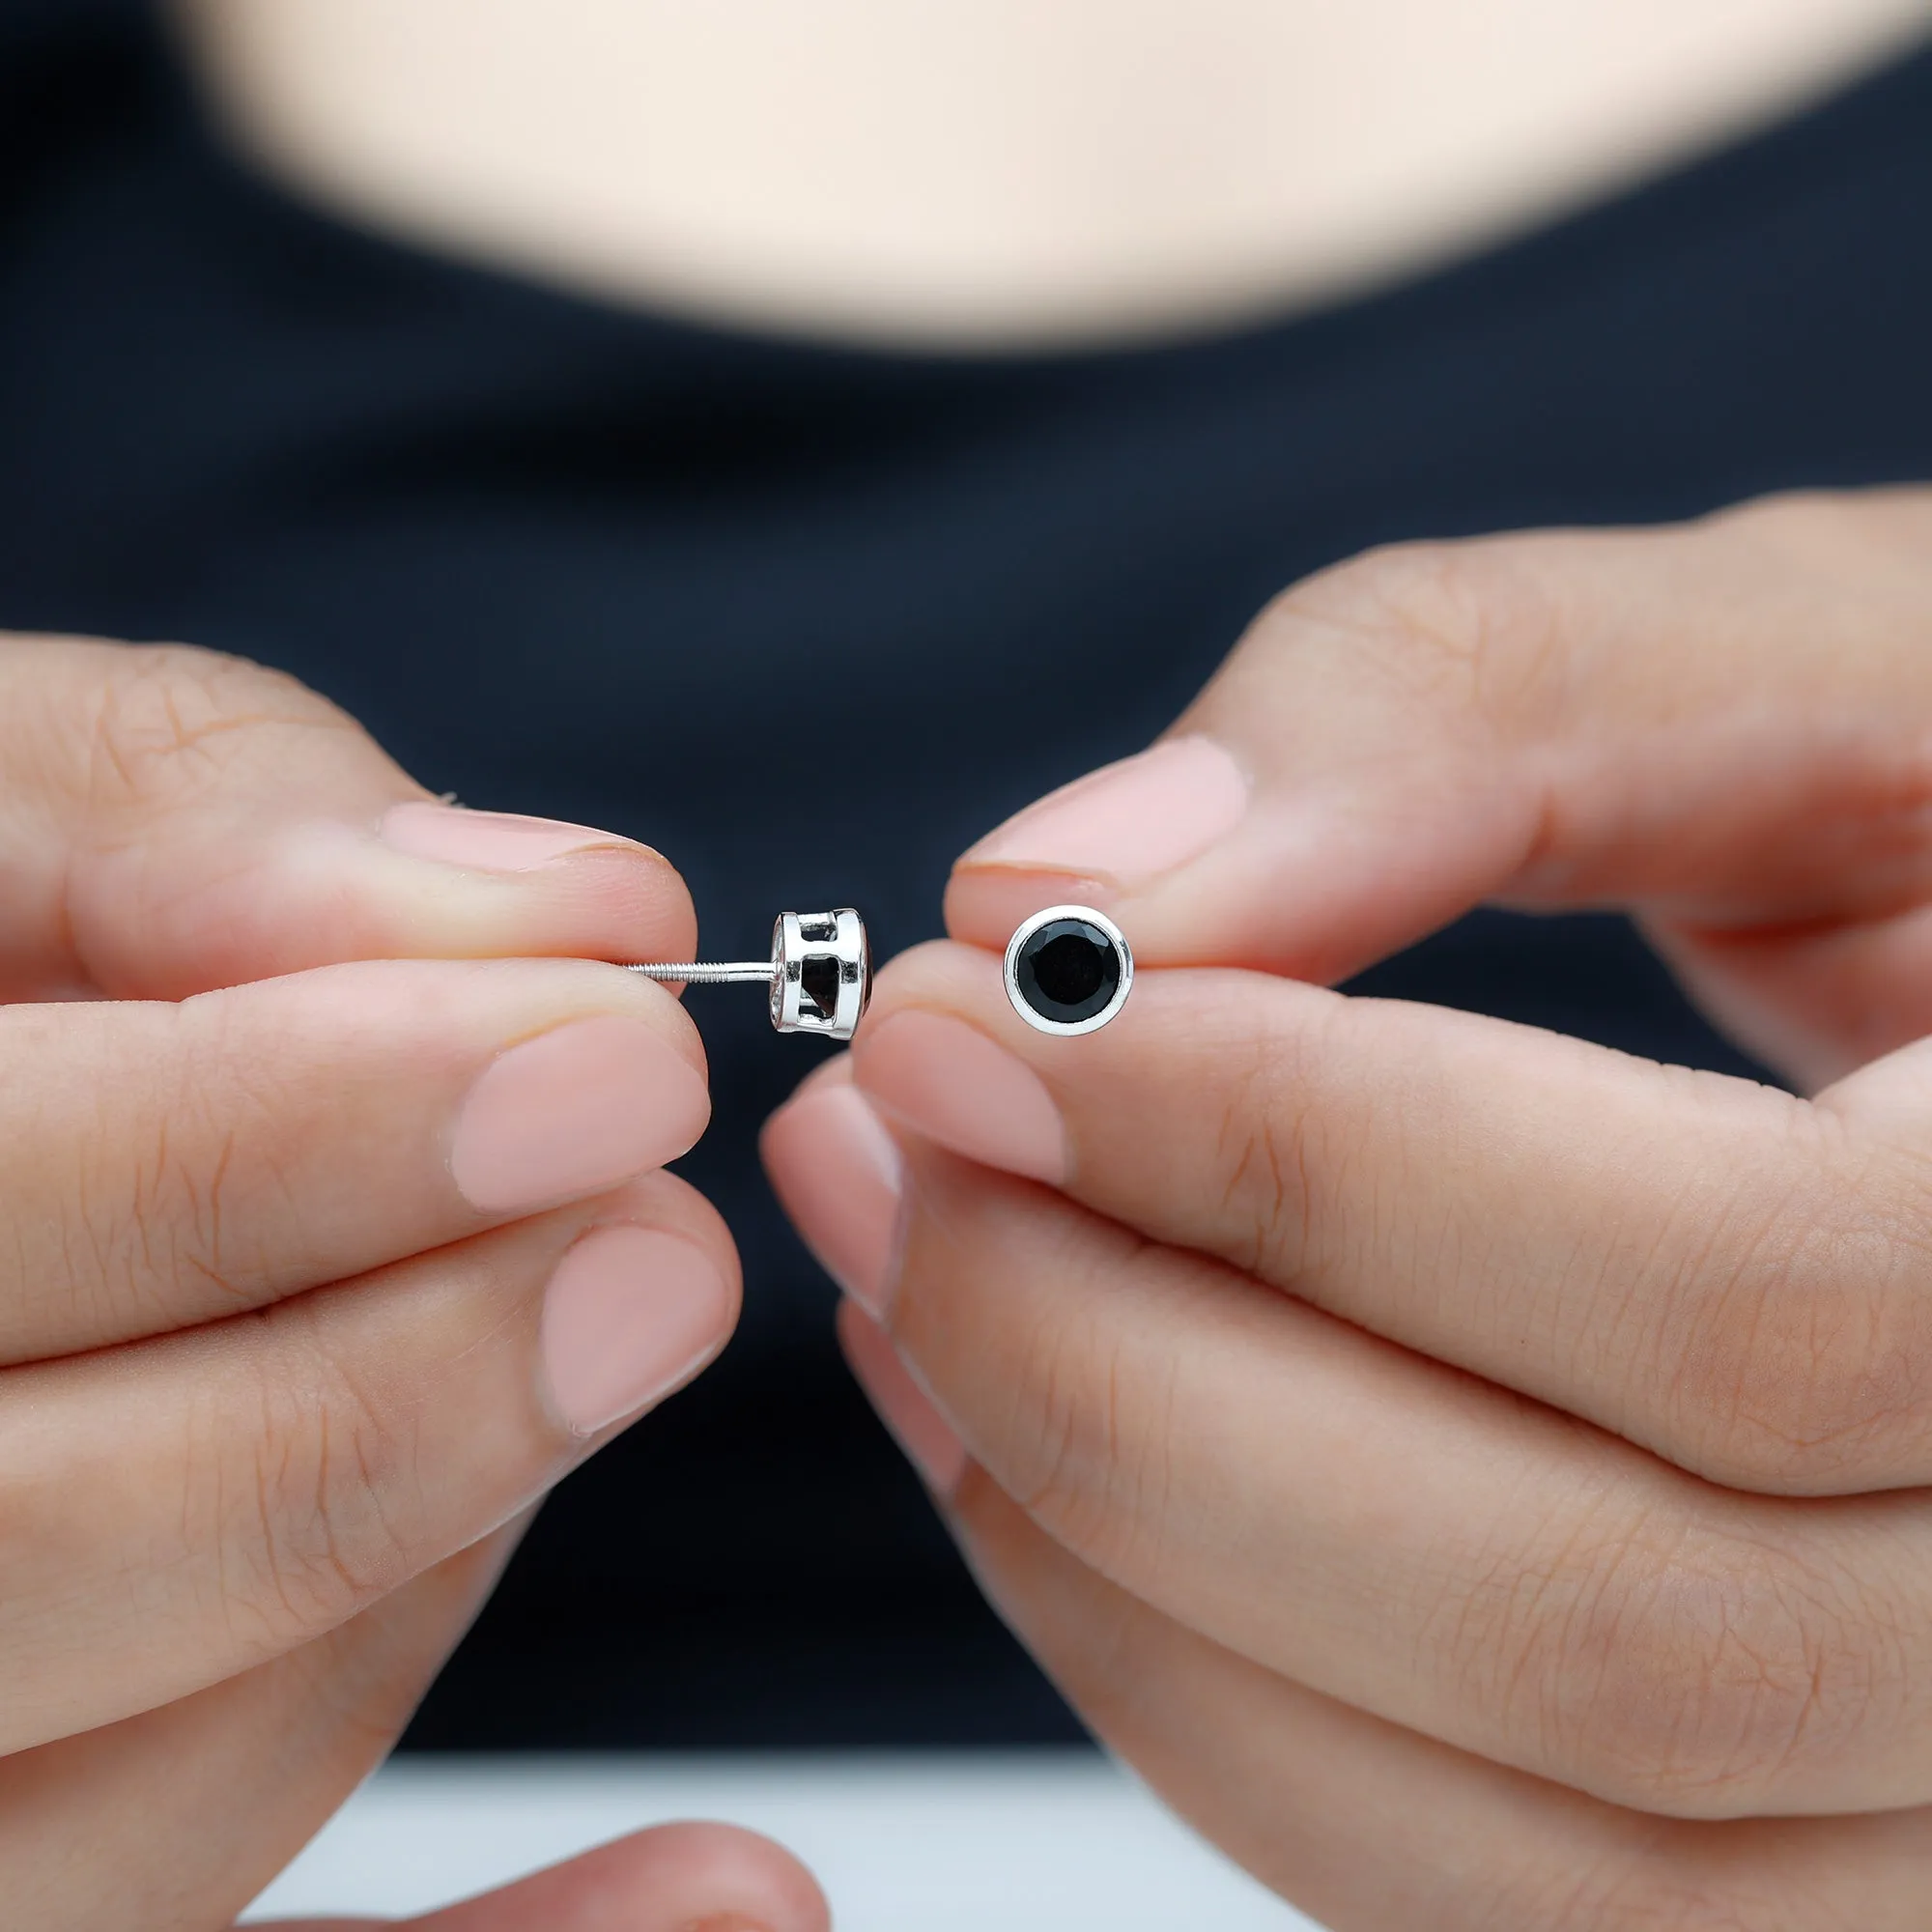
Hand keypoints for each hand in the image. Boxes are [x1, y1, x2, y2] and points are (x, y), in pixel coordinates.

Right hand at [0, 634, 818, 1930]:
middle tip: (664, 1250)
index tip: (620, 1055)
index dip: (291, 1137)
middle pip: (30, 1551)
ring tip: (591, 1350)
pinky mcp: (9, 1914)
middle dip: (395, 1393)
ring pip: (140, 1805)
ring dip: (418, 1570)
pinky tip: (740, 1893)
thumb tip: (573, 916)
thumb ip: (219, 830)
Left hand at [767, 489, 1931, 1928]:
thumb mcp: (1801, 661)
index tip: (968, 1024)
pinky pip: (1473, 1886)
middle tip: (885, 1150)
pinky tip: (1036, 1454)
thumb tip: (1058, 895)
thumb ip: (1454, 711)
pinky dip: (1195, 1684)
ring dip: (1119, 1559)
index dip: (1301, 1167)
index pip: (1749, 1297)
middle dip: (1136, 1381)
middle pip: (1602, 1633)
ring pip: (1519, 1839)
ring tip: (915, 1288)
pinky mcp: (1803, 1838)